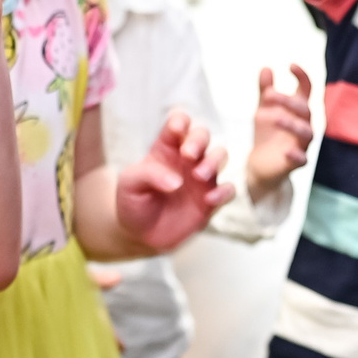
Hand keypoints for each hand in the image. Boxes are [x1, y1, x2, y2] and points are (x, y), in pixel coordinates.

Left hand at [116, 110, 233, 251]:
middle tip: (188, 154)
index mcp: (166, 147)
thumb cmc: (133, 202)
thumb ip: (148, 175)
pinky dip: (223, 191)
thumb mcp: (130, 184)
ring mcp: (201, 178)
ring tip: (199, 176)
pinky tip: (208, 200)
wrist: (140, 235)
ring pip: (221, 156)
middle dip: (199, 139)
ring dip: (214, 161)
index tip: (176, 131)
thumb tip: (177, 181)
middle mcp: (187, 159)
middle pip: (203, 134)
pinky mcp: (211, 200)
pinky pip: (228, 189)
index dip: (180, 121)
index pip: (178, 122)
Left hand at [244, 64, 314, 202]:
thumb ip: (265, 91)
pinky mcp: (296, 162)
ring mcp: (301, 144)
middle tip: (269, 95)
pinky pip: (303, 159)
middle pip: (305, 110)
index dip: (302, 76)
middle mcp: (303, 125)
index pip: (306, 90)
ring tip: (276, 119)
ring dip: (293, 124)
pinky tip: (287, 151)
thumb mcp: (264, 110)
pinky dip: (297, 155)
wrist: (259, 165)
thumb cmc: (267, 134)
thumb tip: (266, 67)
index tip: (290, 65)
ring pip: (307, 133)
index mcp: (297, 110)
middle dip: (289, 101)